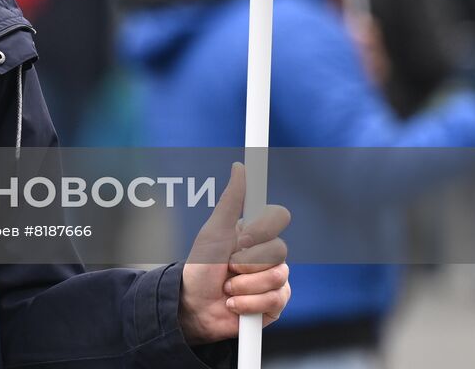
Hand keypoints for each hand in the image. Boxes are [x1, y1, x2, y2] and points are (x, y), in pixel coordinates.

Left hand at [179, 162, 290, 343]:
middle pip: (280, 250)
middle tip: (228, 266)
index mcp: (256, 233)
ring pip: (278, 276)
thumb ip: (231, 201)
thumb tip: (240, 167)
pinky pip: (276, 299)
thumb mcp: (213, 231)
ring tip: (227, 287)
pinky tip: (234, 303)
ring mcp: (274, 279)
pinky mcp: (275, 303)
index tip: (242, 238)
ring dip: (244, 285)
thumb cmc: (201, 266)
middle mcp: (269, 254)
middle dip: (246, 262)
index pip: (279, 216)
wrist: (194, 306)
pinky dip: (248, 302)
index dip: (262, 229)